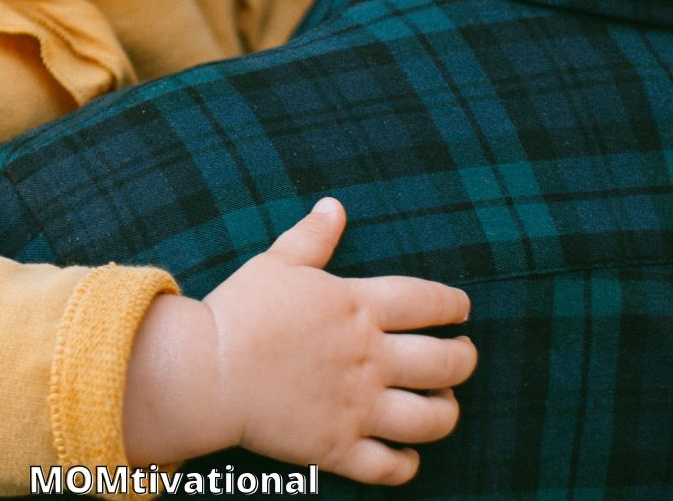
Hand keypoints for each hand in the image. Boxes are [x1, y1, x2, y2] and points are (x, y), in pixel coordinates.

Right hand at [124, 199, 475, 485]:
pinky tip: (408, 456)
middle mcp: (369, 357)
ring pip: (431, 419)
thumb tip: (335, 206)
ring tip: (444, 404)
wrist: (208, 371)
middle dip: (464, 358)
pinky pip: (389, 468)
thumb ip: (313, 236)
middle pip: (445, 363)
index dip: (453, 304)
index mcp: (357, 306)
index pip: (428, 302)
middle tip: (464, 355)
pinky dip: (407, 465)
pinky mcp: (338, 447)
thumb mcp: (278, 262)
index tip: (463, 308)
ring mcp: (357, 406)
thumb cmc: (241, 310)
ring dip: (447, 412)